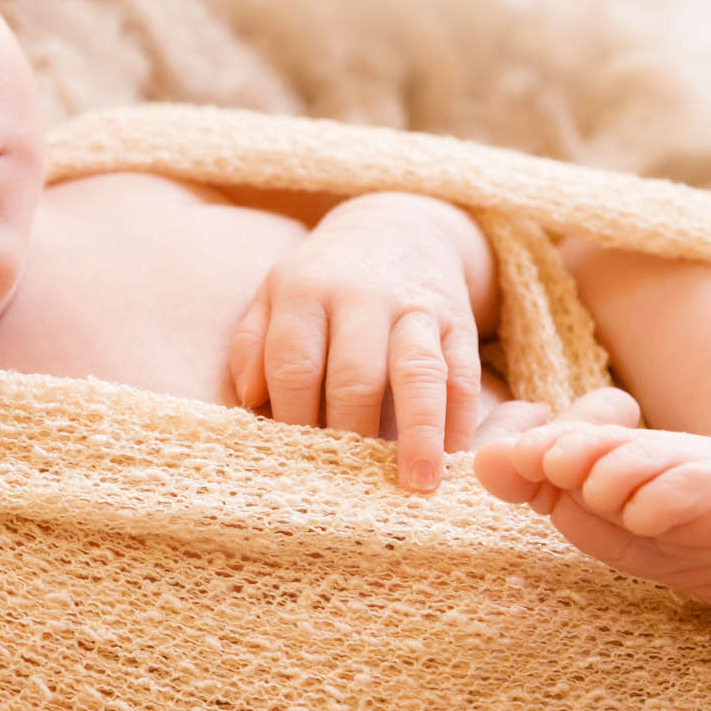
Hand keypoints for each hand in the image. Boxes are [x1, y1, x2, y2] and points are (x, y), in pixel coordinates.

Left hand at [228, 192, 488, 492]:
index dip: (293, 417)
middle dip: (351, 432)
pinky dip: (459, 418)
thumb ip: (253, 343)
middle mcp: (361, 296)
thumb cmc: (322, 279)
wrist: (395, 224)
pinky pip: (462, 372)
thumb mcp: (274, 293)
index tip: (293, 463)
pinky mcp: (457, 319)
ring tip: (418, 483)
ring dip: (419, 431)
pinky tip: (453, 457)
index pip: (295, 362)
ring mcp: (414, 307)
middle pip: (355, 374)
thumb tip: (248, 400)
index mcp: (305, 290)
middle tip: (349, 486)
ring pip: (418, 371)